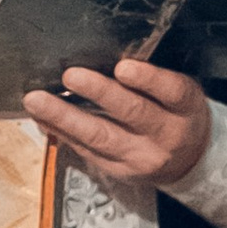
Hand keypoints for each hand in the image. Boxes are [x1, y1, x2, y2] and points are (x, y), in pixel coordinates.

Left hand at [24, 58, 210, 191]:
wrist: (189, 162)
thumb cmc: (177, 114)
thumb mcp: (179, 94)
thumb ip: (151, 79)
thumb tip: (103, 56)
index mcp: (186, 108)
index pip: (172, 92)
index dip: (148, 79)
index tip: (123, 67)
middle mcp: (165, 135)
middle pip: (132, 113)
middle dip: (99, 93)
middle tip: (71, 75)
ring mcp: (140, 157)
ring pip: (100, 137)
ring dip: (65, 117)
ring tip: (38, 100)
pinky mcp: (118, 170)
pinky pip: (86, 150)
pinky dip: (61, 132)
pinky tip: (42, 118)